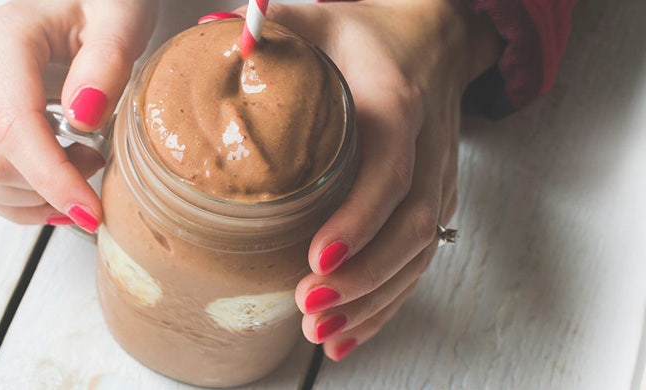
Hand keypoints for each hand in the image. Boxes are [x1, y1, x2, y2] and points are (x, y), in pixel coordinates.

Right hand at [0, 0, 157, 231]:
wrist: (82, 4)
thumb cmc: (103, 7)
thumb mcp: (121, 21)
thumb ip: (107, 62)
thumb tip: (82, 116)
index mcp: (2, 37)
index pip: (12, 126)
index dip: (52, 178)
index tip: (90, 209)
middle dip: (49, 185)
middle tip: (96, 162)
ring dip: (32, 195)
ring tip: (78, 162)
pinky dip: (17, 197)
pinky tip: (54, 182)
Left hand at [231, 0, 503, 360]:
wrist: (433, 37)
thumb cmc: (369, 33)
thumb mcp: (320, 18)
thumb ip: (272, 30)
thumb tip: (206, 36)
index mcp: (397, 103)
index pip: (389, 170)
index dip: (358, 220)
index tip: (318, 258)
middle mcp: (428, 149)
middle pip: (410, 227)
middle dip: (362, 277)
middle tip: (308, 307)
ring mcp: (438, 179)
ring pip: (420, 254)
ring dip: (374, 300)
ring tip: (323, 332)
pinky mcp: (436, 200)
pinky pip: (420, 261)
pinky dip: (388, 301)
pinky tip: (350, 330)